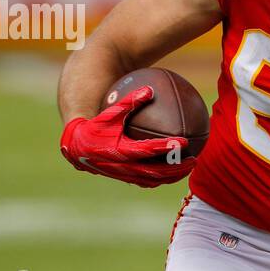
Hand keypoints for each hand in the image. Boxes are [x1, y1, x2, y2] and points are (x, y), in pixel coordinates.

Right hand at [60, 85, 193, 187]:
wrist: (75, 147)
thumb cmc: (95, 126)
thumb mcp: (110, 112)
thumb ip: (129, 101)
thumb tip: (149, 89)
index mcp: (119, 150)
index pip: (148, 150)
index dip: (167, 147)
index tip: (184, 142)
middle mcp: (122, 166)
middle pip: (155, 172)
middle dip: (176, 168)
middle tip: (194, 160)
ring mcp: (123, 175)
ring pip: (152, 180)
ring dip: (172, 177)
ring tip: (189, 168)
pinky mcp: (123, 178)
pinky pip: (146, 182)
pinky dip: (161, 179)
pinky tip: (174, 172)